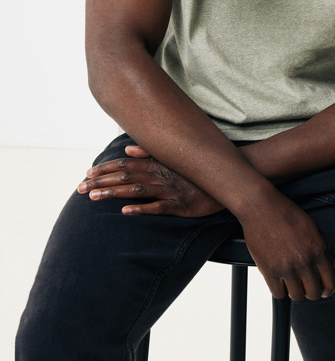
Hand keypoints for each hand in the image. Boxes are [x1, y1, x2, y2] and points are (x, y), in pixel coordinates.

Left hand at [77, 145, 223, 216]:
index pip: (126, 163)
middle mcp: (161, 174)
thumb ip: (151, 152)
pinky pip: (158, 208)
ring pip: (136, 191)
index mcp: (158, 163)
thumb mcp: (176, 157)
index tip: (87, 173)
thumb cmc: (199, 170)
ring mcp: (170, 190)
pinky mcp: (180, 205)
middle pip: (125, 176)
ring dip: (113, 193)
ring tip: (93, 197)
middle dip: (101, 182)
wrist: (228, 180)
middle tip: (80, 188)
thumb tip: (128, 148)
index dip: (106, 168)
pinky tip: (125, 212)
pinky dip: (141, 209)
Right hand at [239, 192, 334, 301]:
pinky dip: (279, 289)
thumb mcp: (311, 228)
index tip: (323, 290)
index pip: (330, 282)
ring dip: (295, 291)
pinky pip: (278, 294)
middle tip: (305, 286)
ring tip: (291, 281)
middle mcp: (305, 261)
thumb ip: (323, 249)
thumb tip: (332, 269)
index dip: (327, 290)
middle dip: (311, 292)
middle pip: (314, 294)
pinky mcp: (270, 271)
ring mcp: (287, 267)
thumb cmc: (286, 214)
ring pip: (297, 296)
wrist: (261, 207)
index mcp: (318, 250)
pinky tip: (279, 280)